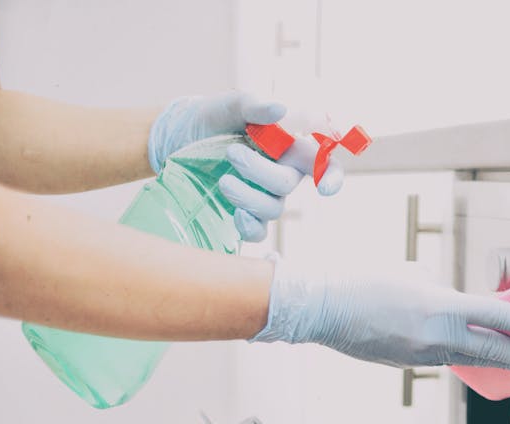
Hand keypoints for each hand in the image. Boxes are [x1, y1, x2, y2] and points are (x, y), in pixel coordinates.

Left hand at [147, 92, 342, 241]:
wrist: (179, 137)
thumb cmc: (213, 117)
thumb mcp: (231, 106)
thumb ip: (255, 106)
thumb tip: (280, 109)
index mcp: (288, 147)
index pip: (322, 163)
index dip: (330, 177)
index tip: (323, 189)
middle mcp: (281, 173)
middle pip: (287, 185)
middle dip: (261, 172)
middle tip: (232, 153)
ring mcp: (263, 196)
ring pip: (272, 209)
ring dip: (249, 197)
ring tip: (223, 180)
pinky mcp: (243, 213)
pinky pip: (258, 231)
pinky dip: (250, 227)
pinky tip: (235, 214)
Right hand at [251, 260, 509, 376]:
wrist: (323, 308)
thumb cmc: (363, 283)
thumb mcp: (413, 275)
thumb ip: (441, 290)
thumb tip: (455, 301)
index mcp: (440, 307)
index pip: (498, 318)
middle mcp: (435, 336)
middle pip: (494, 350)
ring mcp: (422, 354)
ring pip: (471, 358)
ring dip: (498, 359)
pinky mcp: (409, 362)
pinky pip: (445, 358)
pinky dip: (464, 355)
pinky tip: (475, 351)